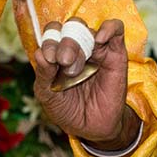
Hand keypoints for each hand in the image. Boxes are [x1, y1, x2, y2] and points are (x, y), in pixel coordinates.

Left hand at [33, 17, 133, 144]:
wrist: (92, 129)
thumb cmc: (68, 110)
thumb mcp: (48, 95)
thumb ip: (43, 74)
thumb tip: (40, 54)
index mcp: (57, 53)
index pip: (53, 32)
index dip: (49, 40)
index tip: (49, 58)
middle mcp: (76, 48)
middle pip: (69, 27)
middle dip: (65, 43)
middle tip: (64, 62)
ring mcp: (96, 49)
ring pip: (86, 29)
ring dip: (79, 44)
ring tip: (75, 68)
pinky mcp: (116, 54)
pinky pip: (116, 28)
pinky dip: (109, 28)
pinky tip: (99, 39)